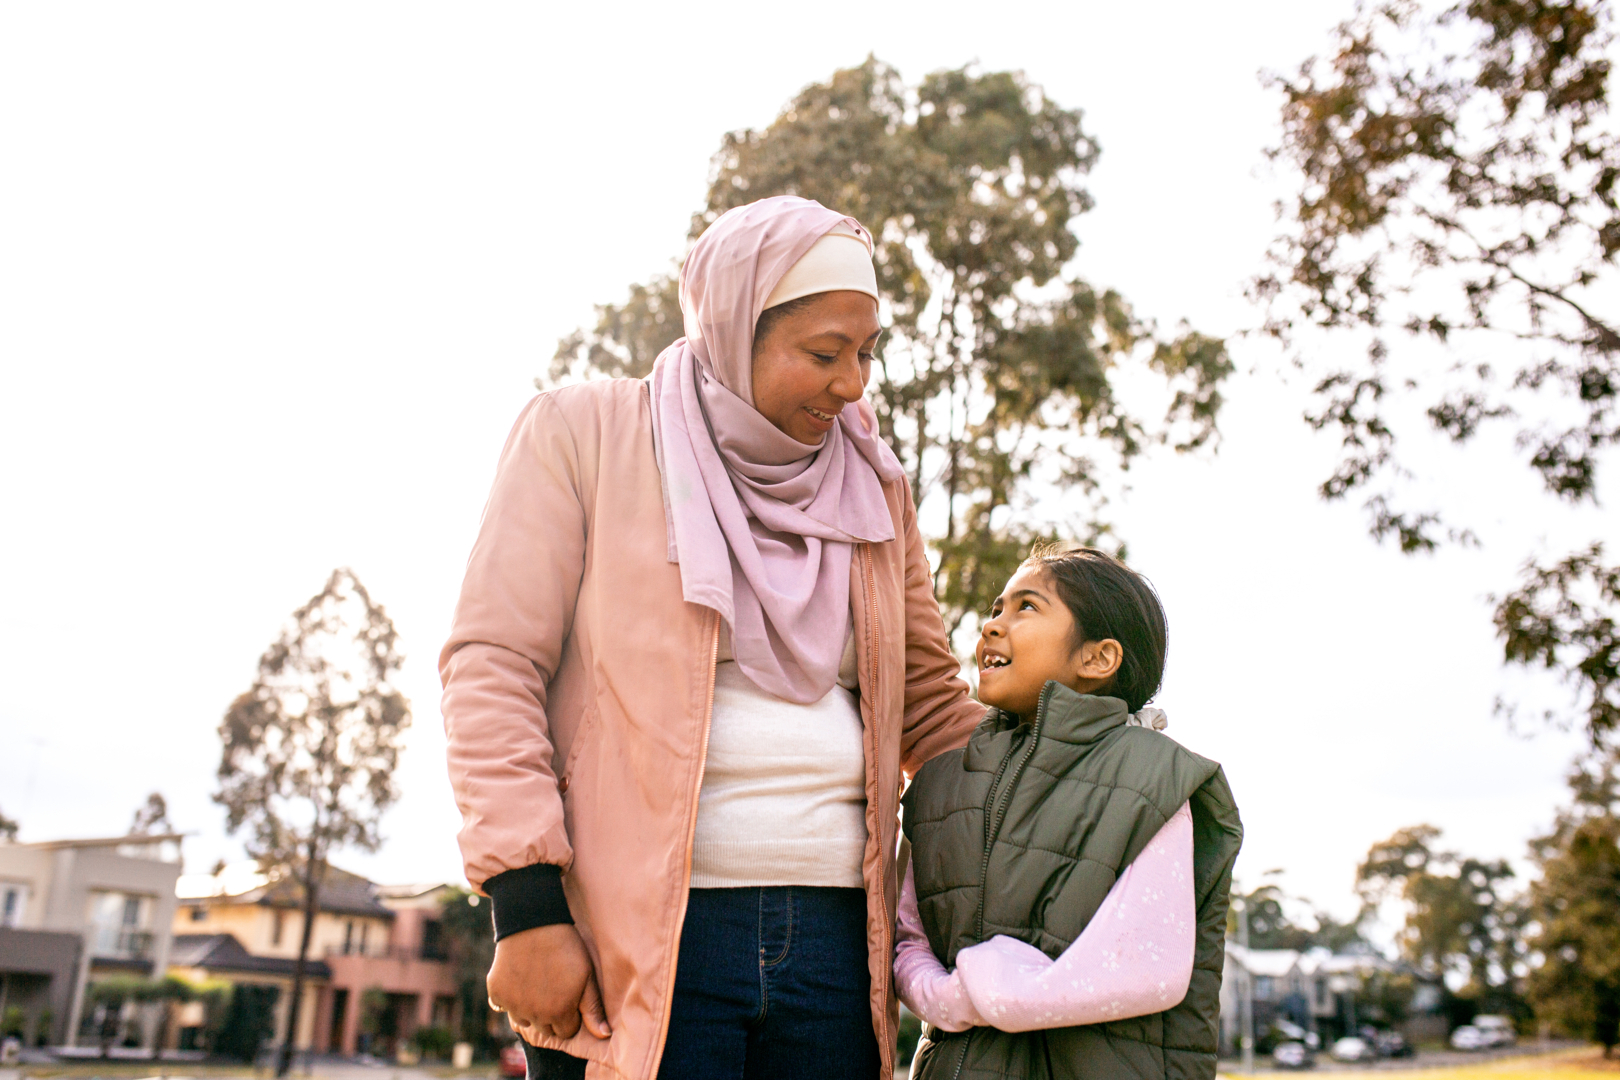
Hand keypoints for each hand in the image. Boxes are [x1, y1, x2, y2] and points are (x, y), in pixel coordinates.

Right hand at [487, 924, 610, 1043]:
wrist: (533, 922)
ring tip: (536, 984)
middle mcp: (534, 1016)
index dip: (570, 1015)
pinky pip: (502, 1007)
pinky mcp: (496, 994)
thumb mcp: (586, 976)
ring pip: (523, 1021)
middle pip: (545, 1029)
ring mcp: (513, 1006)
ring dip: (529, 1010)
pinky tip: (519, 979)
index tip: (569, 996)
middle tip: (552, 988)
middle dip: (550, 1015)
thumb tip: (605, 1035)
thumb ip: (593, 1008)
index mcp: (558, 1014)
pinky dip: (510, 998)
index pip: (567, 1031)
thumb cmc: (565, 948)